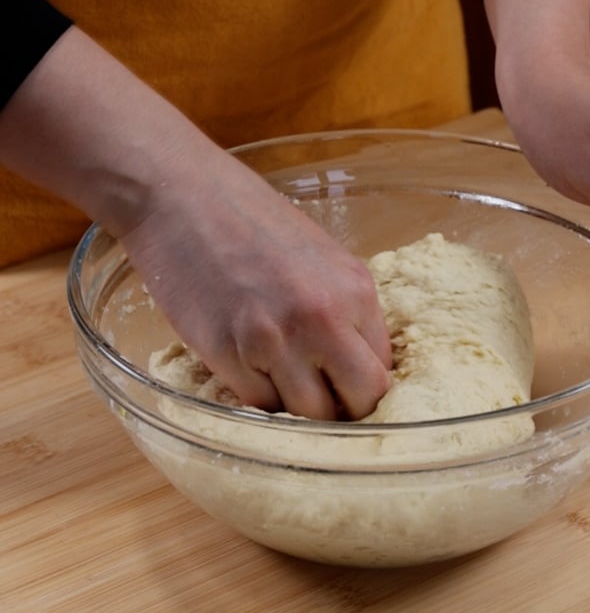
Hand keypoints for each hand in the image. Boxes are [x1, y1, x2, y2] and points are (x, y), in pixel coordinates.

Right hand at [119, 152, 392, 419]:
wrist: (183, 197)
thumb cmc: (256, 224)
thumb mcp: (325, 259)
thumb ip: (349, 313)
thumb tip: (361, 368)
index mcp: (356, 292)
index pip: (383, 373)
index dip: (366, 389)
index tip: (348, 390)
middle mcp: (322, 319)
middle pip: (358, 402)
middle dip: (344, 411)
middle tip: (325, 403)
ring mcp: (273, 340)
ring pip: (306, 415)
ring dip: (298, 410)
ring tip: (283, 382)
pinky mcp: (227, 354)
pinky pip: (258, 405)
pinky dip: (258, 398)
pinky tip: (250, 371)